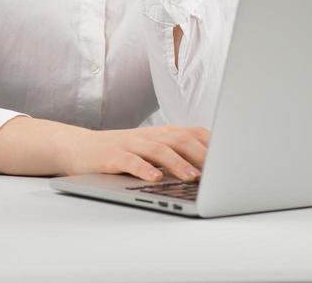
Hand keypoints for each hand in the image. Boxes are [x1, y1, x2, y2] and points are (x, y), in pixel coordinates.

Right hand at [64, 124, 209, 181]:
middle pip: (180, 139)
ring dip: (177, 163)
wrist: (80, 147)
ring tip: (192, 177)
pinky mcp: (113, 155)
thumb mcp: (150, 151)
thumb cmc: (121, 153)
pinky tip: (154, 179)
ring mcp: (130, 144)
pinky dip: (144, 169)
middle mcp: (149, 135)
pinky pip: (131, 161)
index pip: (192, 133)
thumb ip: (175, 155)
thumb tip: (209, 173)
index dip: (213, 144)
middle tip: (219, 171)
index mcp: (161, 134)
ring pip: (158, 150)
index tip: (231, 157)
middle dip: (201, 154)